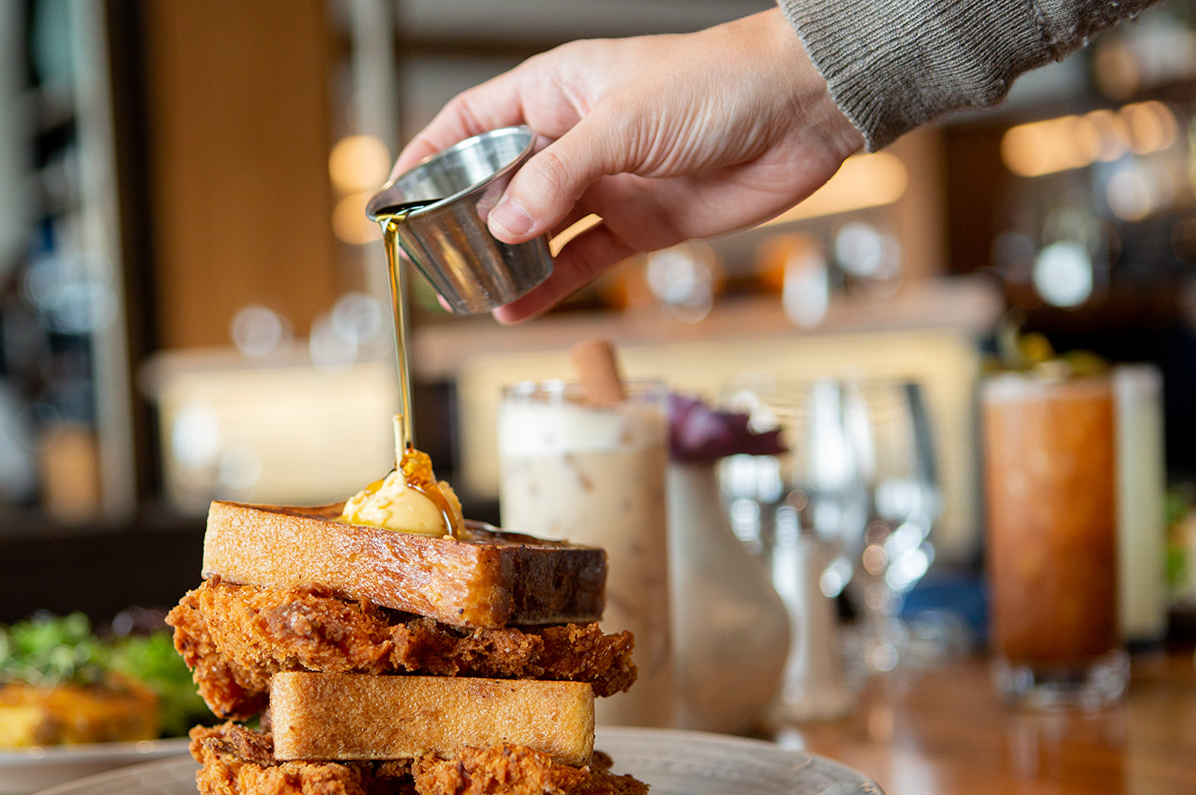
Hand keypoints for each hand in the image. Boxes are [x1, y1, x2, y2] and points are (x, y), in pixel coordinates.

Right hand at [394, 9, 862, 321]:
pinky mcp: (638, 225)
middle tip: (431, 261)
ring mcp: (604, 184)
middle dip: (461, 222)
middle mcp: (572, 139)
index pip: (470, 124)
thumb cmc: (718, 84)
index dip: (427, 157)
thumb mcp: (622, 123)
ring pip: (535, 231)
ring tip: (469, 295)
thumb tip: (503, 224)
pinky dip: (549, 286)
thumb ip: (557, 177)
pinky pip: (579, 261)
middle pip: (496, 185)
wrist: (802, 111)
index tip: (393, 197)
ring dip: (503, 263)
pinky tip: (518, 309)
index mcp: (556, 92)